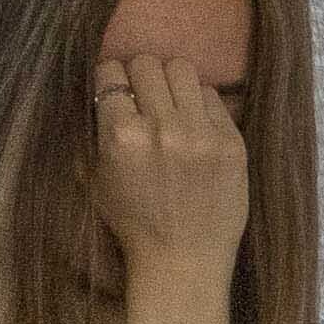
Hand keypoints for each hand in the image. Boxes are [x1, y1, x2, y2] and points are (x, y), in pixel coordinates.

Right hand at [92, 55, 251, 323]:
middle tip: (143, 97)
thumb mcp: (94, 178)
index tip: (116, 91)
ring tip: (170, 105)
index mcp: (121, 136)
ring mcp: (200, 134)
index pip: (110, 74)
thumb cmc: (133, 222)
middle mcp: (162, 128)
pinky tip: (194, 127)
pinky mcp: (232, 142)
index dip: (110, 81)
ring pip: (182, 70)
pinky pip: (212, 97)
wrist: (183, 259)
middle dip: (140, 77)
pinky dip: (199, 106)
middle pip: (147, 64)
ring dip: (171, 83)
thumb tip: (98, 90)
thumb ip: (92, 131)